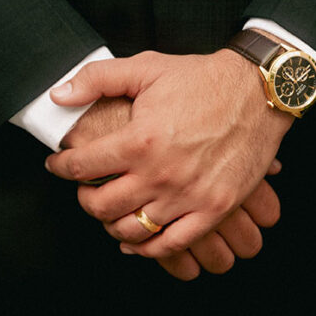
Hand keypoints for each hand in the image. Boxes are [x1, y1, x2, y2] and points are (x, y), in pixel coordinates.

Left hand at [59, 95, 282, 279]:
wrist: (259, 91)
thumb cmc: (203, 78)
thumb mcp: (147, 67)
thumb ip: (97, 79)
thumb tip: (59, 95)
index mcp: (140, 140)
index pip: (81, 166)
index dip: (60, 166)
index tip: (57, 164)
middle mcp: (161, 174)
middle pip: (101, 205)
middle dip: (84, 197)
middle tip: (84, 187)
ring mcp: (188, 196)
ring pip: (132, 230)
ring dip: (111, 223)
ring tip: (109, 210)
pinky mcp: (214, 208)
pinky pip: (172, 244)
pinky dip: (148, 248)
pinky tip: (136, 239)